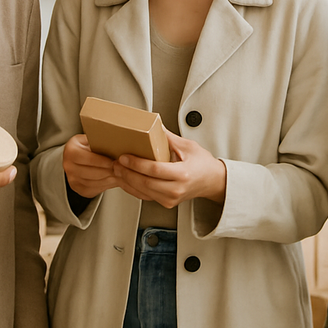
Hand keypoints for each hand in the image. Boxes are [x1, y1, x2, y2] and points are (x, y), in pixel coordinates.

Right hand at [62, 134, 120, 198]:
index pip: (87, 158)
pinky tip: (114, 180)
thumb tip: (116, 143)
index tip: (114, 161)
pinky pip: (94, 189)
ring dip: (108, 179)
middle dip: (108, 171)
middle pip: (91, 172)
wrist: (80, 156)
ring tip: (120, 174)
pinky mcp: (79, 189)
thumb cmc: (89, 145)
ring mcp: (72, 179)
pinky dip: (106, 185)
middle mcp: (68, 166)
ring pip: (94, 182)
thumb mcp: (92, 138)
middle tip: (120, 169)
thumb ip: (100, 141)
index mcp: (70, 151)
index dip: (101, 161)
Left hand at [112, 129, 226, 207]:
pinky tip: (125, 180)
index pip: (155, 170)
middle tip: (115, 162)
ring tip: (116, 169)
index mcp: (183, 174)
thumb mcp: (188, 146)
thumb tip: (153, 124)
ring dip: (127, 181)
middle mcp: (176, 189)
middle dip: (127, 173)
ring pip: (143, 192)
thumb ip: (168, 137)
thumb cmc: (202, 163)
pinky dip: (133, 188)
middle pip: (146, 183)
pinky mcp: (166, 202)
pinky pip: (146, 196)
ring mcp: (171, 199)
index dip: (137, 164)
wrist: (212, 181)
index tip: (124, 157)